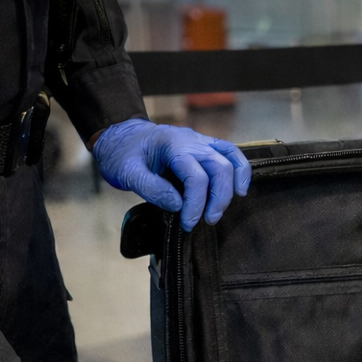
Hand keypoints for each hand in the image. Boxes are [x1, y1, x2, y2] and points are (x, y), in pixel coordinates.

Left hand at [92, 118, 250, 230]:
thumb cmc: (122, 154)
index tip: (188, 223)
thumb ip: (152, 189)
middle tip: (208, 220)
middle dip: (219, 198)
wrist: (121, 137)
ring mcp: (201, 141)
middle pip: (220, 167)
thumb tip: (179, 205)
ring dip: (232, 186)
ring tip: (223, 208)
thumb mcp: (126, 173)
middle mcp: (191, 140)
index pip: (195, 177)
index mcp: (171, 145)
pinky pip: (231, 154)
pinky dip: (240, 171)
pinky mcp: (206, 147)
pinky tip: (239, 189)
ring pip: (231, 159)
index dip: (195, 204)